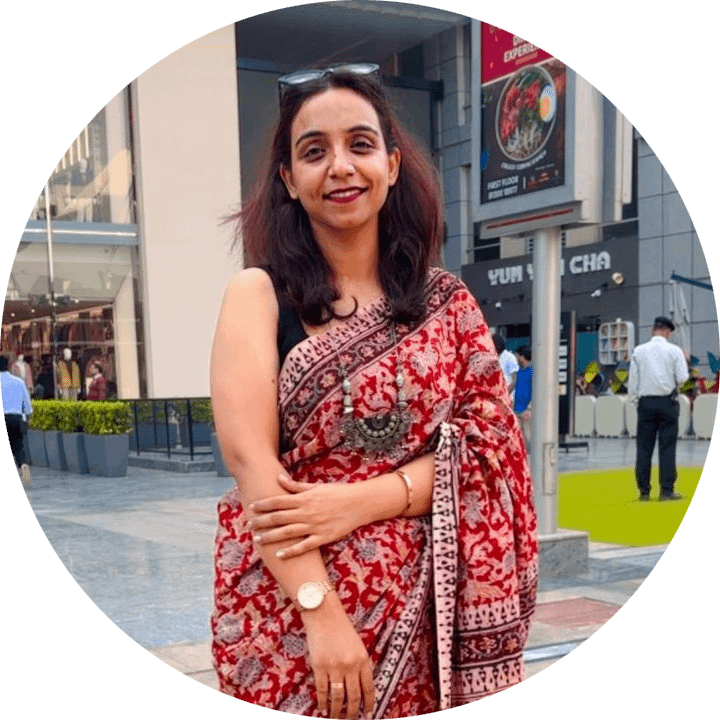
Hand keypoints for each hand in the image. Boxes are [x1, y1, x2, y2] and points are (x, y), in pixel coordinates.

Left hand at [248, 475, 363, 558]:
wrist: (359, 503)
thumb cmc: (337, 492)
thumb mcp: (316, 486)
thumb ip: (296, 486)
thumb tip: (279, 478)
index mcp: (304, 498)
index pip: (279, 501)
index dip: (263, 504)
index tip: (251, 507)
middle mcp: (306, 512)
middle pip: (279, 517)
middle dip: (261, 521)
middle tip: (248, 525)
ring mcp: (314, 525)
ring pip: (287, 532)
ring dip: (271, 536)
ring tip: (257, 539)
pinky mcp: (323, 537)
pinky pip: (304, 546)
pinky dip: (291, 551)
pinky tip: (279, 554)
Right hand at [304, 600, 374, 719]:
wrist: (324, 615)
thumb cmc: (341, 628)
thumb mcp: (358, 645)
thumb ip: (361, 664)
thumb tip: (362, 687)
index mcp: (363, 659)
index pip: (369, 688)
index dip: (369, 703)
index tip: (368, 713)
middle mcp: (351, 666)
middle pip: (354, 697)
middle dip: (353, 712)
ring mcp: (335, 667)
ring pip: (338, 697)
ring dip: (337, 711)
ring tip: (335, 718)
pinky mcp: (320, 667)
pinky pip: (322, 690)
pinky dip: (322, 702)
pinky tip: (322, 708)